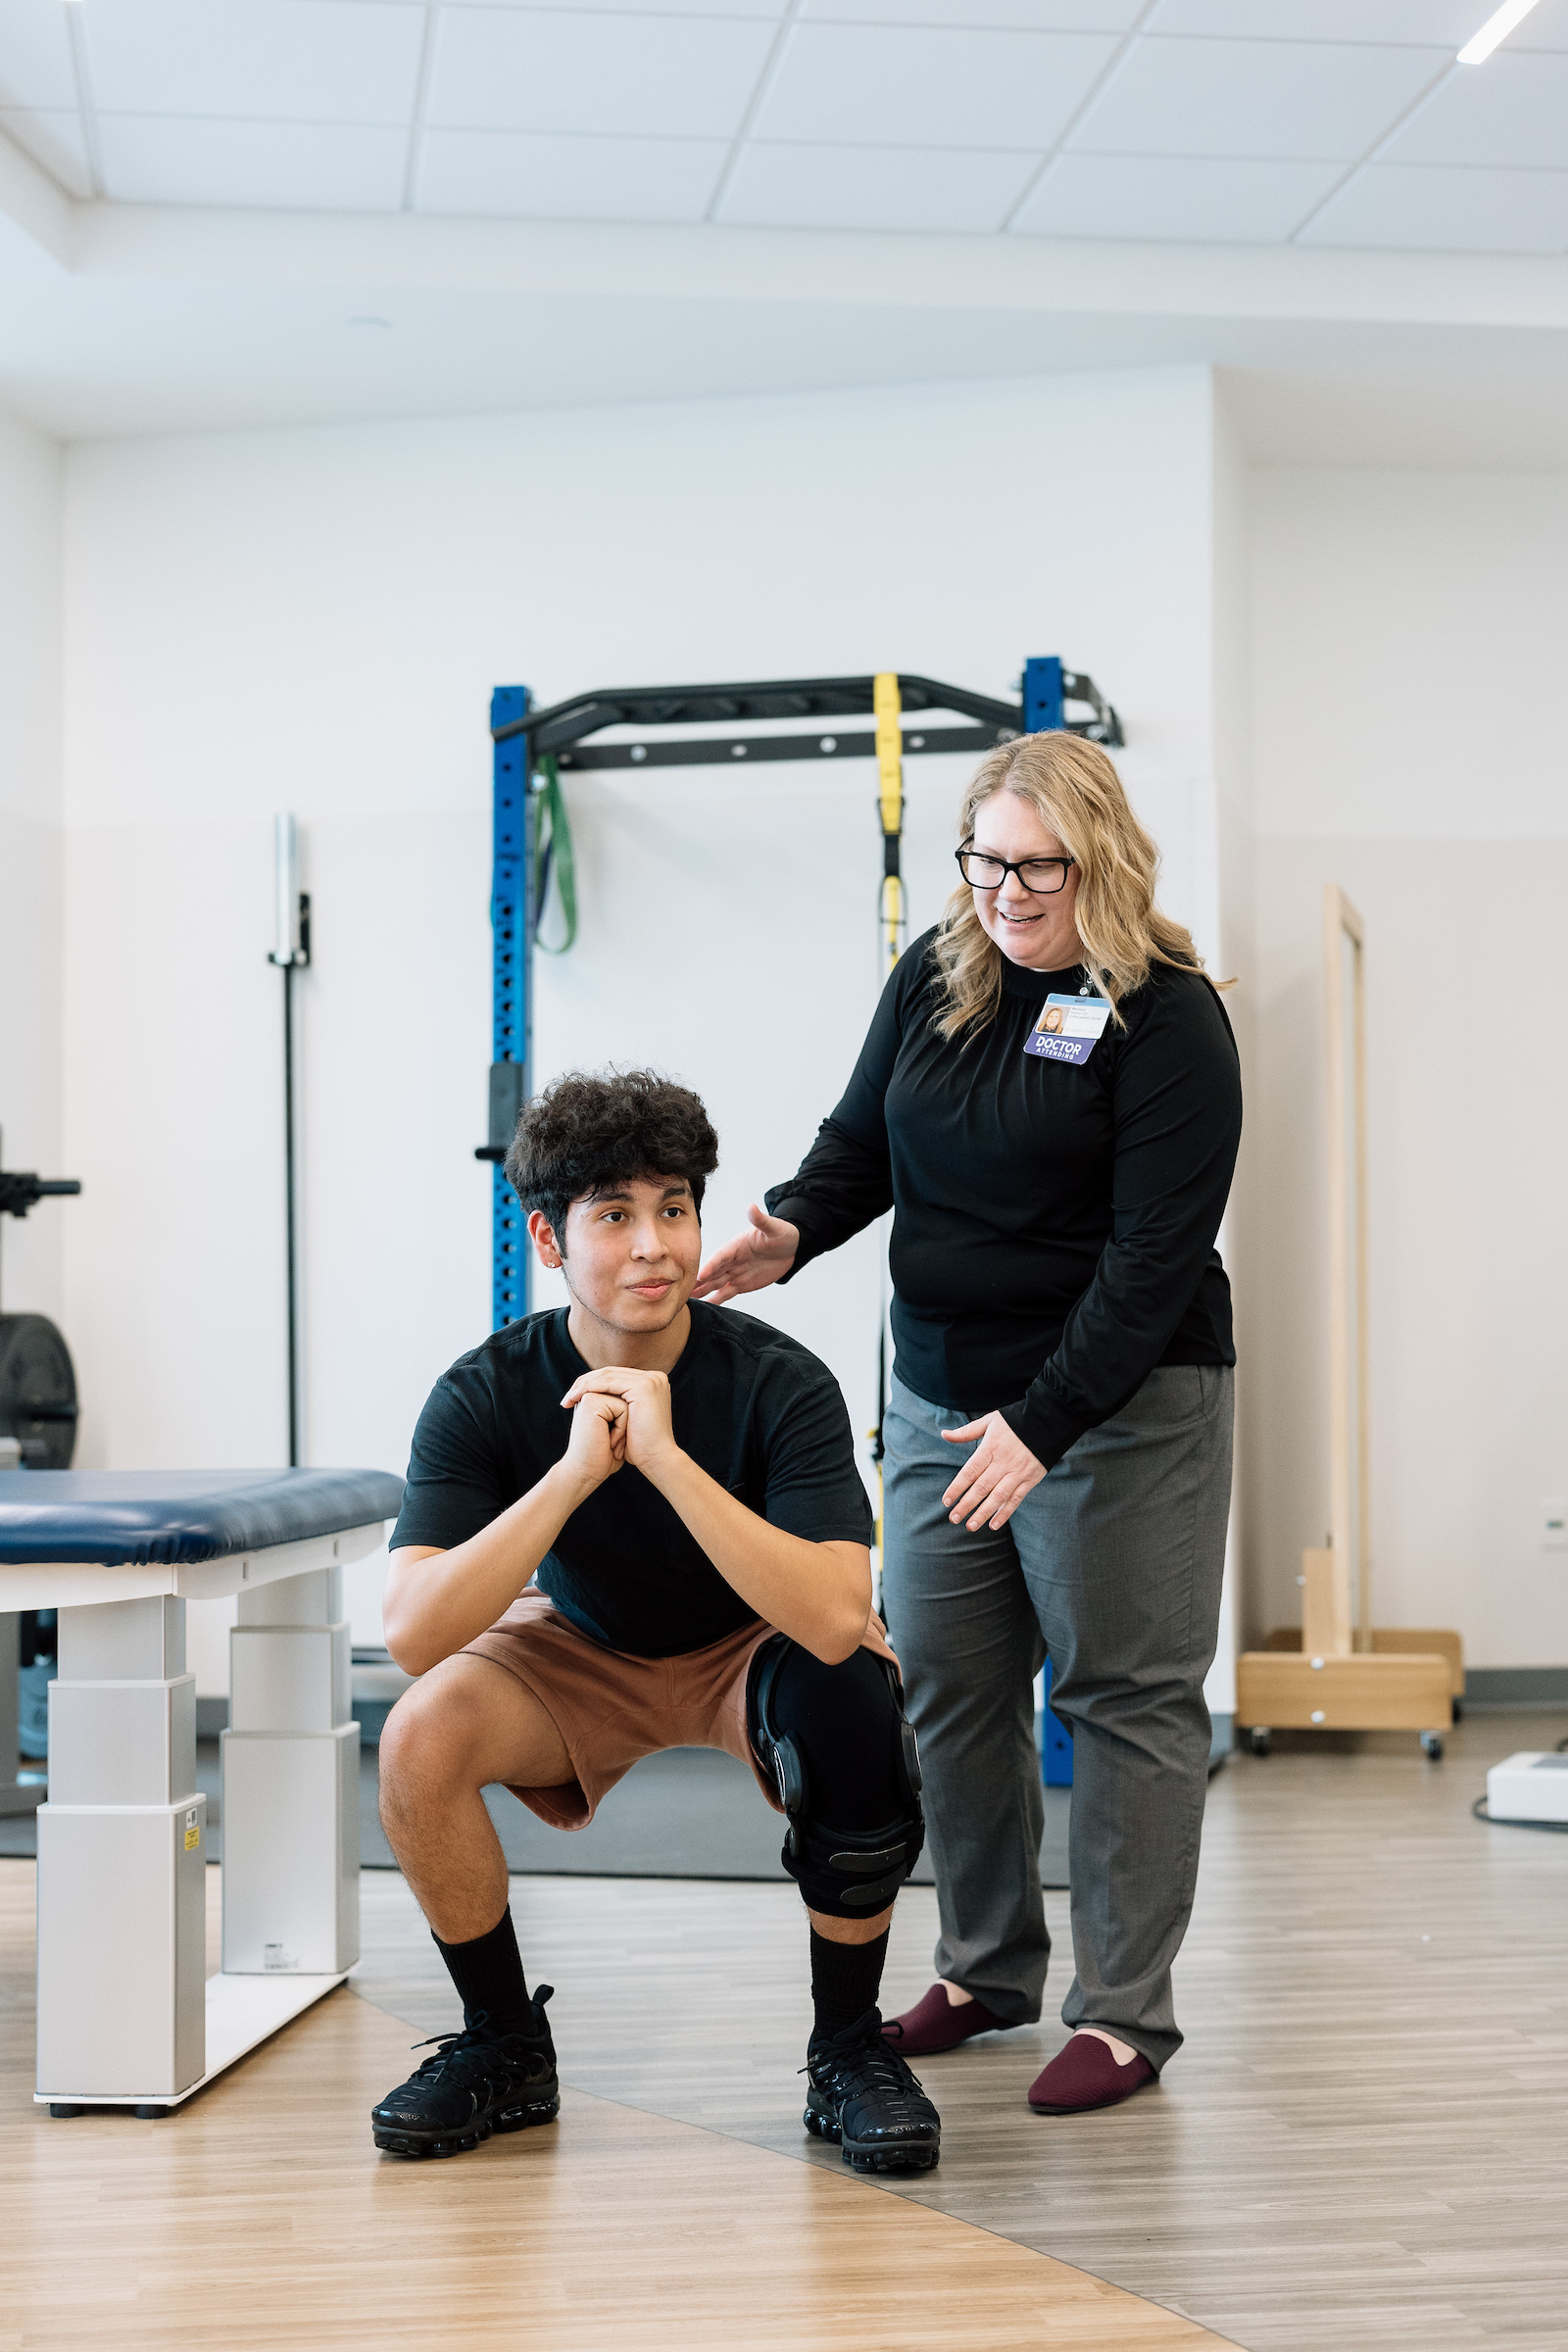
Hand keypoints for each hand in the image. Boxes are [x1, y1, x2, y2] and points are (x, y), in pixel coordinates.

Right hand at [560, 1387, 626, 1492]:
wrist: (587, 1473)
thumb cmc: (604, 1458)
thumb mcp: (618, 1432)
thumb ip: (624, 1414)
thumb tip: (642, 1403)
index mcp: (595, 1400)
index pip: (627, 1402)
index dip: (627, 1425)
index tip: (611, 1442)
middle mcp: (591, 1395)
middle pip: (628, 1400)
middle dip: (626, 1425)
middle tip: (610, 1444)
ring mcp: (589, 1396)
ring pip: (627, 1403)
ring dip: (624, 1427)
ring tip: (610, 1443)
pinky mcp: (591, 1402)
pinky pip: (623, 1408)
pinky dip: (621, 1428)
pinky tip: (608, 1441)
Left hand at [561, 1366, 678, 1476]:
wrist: (657, 1460)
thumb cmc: (642, 1447)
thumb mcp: (630, 1420)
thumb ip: (620, 1404)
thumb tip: (601, 1398)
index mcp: (653, 1382)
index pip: (616, 1376)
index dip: (592, 1383)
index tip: (573, 1396)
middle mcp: (655, 1377)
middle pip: (611, 1373)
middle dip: (585, 1383)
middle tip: (566, 1397)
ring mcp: (651, 1380)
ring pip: (608, 1376)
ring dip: (584, 1385)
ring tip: (568, 1399)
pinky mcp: (644, 1386)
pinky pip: (609, 1383)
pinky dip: (590, 1388)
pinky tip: (576, 1397)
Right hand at [692, 1205, 798, 1304]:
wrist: (791, 1248)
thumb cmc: (782, 1234)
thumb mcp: (773, 1227)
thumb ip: (761, 1220)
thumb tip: (752, 1207)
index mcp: (736, 1246)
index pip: (720, 1256)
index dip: (710, 1265)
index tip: (700, 1275)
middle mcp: (732, 1260)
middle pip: (712, 1272)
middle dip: (698, 1281)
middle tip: (683, 1290)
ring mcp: (735, 1273)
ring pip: (715, 1283)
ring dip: (702, 1291)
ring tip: (687, 1299)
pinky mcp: (741, 1284)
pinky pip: (726, 1293)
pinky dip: (716, 1300)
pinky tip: (705, 1306)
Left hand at [940, 1411, 1045, 1531]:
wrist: (1048, 1422)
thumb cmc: (1015, 1421)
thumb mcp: (990, 1421)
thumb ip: (967, 1432)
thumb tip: (944, 1434)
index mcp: (990, 1448)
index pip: (970, 1472)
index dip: (957, 1488)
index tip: (946, 1501)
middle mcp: (1003, 1462)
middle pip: (981, 1487)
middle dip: (966, 1505)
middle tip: (953, 1518)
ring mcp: (1017, 1473)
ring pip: (998, 1497)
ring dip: (983, 1513)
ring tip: (970, 1526)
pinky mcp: (1030, 1480)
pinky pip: (1016, 1499)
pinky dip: (1005, 1513)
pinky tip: (994, 1524)